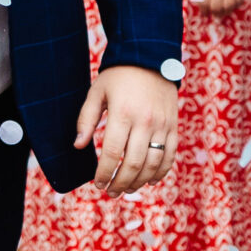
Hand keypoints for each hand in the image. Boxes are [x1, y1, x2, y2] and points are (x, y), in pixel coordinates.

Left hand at [74, 64, 177, 196]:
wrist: (151, 58)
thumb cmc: (118, 76)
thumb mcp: (97, 92)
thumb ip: (86, 119)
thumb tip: (78, 145)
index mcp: (123, 113)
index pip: (112, 152)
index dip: (104, 172)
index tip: (97, 183)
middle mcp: (145, 122)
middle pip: (133, 163)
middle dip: (120, 183)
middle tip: (110, 192)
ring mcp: (162, 126)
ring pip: (152, 164)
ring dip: (139, 182)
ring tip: (126, 190)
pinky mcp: (173, 127)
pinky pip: (169, 156)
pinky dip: (160, 172)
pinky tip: (149, 181)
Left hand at [193, 0, 250, 16]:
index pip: (203, 3)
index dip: (203, 11)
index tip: (204, 13)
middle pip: (216, 7)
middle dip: (213, 13)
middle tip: (213, 15)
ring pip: (228, 7)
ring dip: (225, 12)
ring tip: (222, 14)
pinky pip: (239, 0)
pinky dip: (236, 6)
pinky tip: (232, 6)